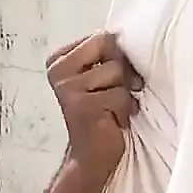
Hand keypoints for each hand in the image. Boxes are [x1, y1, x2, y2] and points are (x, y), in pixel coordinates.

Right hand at [47, 32, 140, 174]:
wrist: (92, 156)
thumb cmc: (102, 114)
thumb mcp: (101, 77)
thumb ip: (107, 55)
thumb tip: (135, 40)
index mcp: (59, 60)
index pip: (102, 37)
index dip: (117, 56)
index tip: (110, 79)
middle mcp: (58, 71)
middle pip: (109, 47)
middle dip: (121, 71)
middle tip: (112, 93)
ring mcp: (67, 88)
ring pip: (117, 71)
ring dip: (123, 93)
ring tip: (112, 109)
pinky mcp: (82, 106)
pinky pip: (121, 95)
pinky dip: (125, 109)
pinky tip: (113, 120)